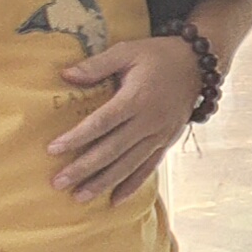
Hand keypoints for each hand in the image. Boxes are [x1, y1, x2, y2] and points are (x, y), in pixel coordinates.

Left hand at [51, 32, 205, 201]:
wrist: (198, 65)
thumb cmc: (158, 56)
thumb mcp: (127, 52)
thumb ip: (97, 65)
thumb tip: (65, 75)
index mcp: (136, 98)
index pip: (102, 122)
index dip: (77, 137)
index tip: (53, 149)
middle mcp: (149, 121)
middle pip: (112, 150)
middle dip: (84, 168)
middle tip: (58, 183)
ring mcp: (159, 135)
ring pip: (128, 164)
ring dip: (103, 182)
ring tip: (79, 197)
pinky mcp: (167, 142)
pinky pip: (148, 168)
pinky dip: (132, 185)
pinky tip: (115, 200)